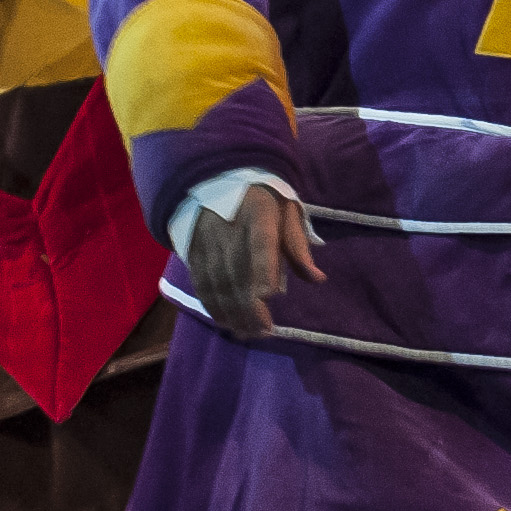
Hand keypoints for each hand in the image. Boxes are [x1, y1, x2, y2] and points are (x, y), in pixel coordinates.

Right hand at [183, 181, 320, 338]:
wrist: (213, 177)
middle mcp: (228, 227)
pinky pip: (200, 281)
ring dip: (231, 310)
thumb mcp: (286, 209)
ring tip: (246, 332)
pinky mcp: (192, 250)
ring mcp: (206, 239)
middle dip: (249, 304)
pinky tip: (224, 321)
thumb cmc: (261, 198)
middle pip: (237, 270)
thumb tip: (317, 279)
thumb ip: (298, 245)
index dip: (263, 268)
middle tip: (263, 330)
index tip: (269, 294)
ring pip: (216, 280)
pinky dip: (211, 304)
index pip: (261, 242)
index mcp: (258, 212)